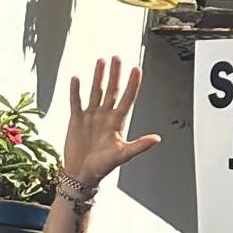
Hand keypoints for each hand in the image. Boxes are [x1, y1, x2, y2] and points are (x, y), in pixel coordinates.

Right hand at [59, 56, 161, 189]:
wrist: (82, 174)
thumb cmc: (103, 167)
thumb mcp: (123, 155)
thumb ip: (139, 145)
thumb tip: (157, 139)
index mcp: (117, 123)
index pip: (127, 99)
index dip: (132, 84)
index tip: (136, 70)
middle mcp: (105, 117)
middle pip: (111, 91)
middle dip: (115, 75)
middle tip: (117, 58)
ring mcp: (90, 117)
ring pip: (95, 92)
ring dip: (98, 77)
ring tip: (101, 62)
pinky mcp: (76, 120)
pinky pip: (76, 102)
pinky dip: (75, 91)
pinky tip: (77, 78)